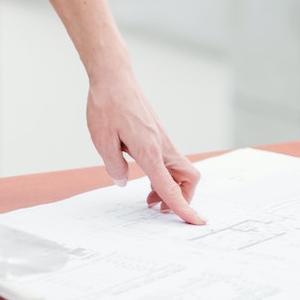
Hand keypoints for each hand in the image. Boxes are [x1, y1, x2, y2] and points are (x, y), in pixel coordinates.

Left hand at [86, 71, 204, 224]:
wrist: (114, 77)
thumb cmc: (107, 104)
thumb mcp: (102, 139)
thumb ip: (113, 165)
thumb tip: (122, 181)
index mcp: (149, 150)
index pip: (170, 186)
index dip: (183, 207)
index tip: (197, 222)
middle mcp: (161, 146)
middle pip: (187, 178)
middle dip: (182, 198)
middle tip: (157, 208)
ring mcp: (162, 139)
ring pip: (180, 170)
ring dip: (171, 187)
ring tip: (149, 197)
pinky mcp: (157, 134)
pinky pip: (170, 160)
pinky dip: (165, 174)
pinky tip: (145, 175)